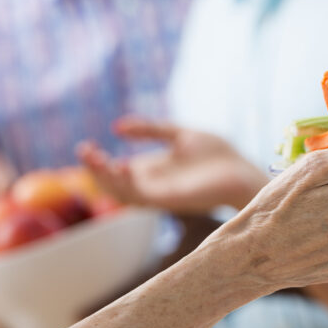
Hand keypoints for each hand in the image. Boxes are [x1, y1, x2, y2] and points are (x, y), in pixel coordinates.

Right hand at [76, 117, 269, 213]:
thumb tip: (117, 126)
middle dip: (95, 170)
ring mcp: (160, 195)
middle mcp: (152, 185)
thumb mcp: (179, 135)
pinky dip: (129, 185)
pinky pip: (143, 197)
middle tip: (84, 151)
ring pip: (122, 193)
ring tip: (93, 158)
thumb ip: (150, 130)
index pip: (115, 171)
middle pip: (113, 184)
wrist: (243, 171)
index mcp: (152, 171)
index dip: (97, 162)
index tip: (85, 146)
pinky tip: (122, 166)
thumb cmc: (217, 155)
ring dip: (105, 178)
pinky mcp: (171, 201)